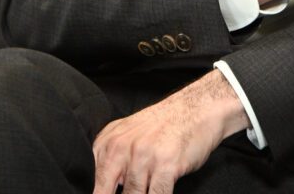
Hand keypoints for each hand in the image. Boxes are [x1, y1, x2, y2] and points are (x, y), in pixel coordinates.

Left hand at [92, 69, 248, 193]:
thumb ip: (112, 160)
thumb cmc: (166, 124)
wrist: (199, 107)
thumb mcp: (129, 135)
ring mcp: (144, 156)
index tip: (112, 193)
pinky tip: (160, 191)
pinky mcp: (166, 164)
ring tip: (147, 188)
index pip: (94, 183)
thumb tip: (103, 190)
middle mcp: (122, 147)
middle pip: (107, 193)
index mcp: (109, 141)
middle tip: (132, 192)